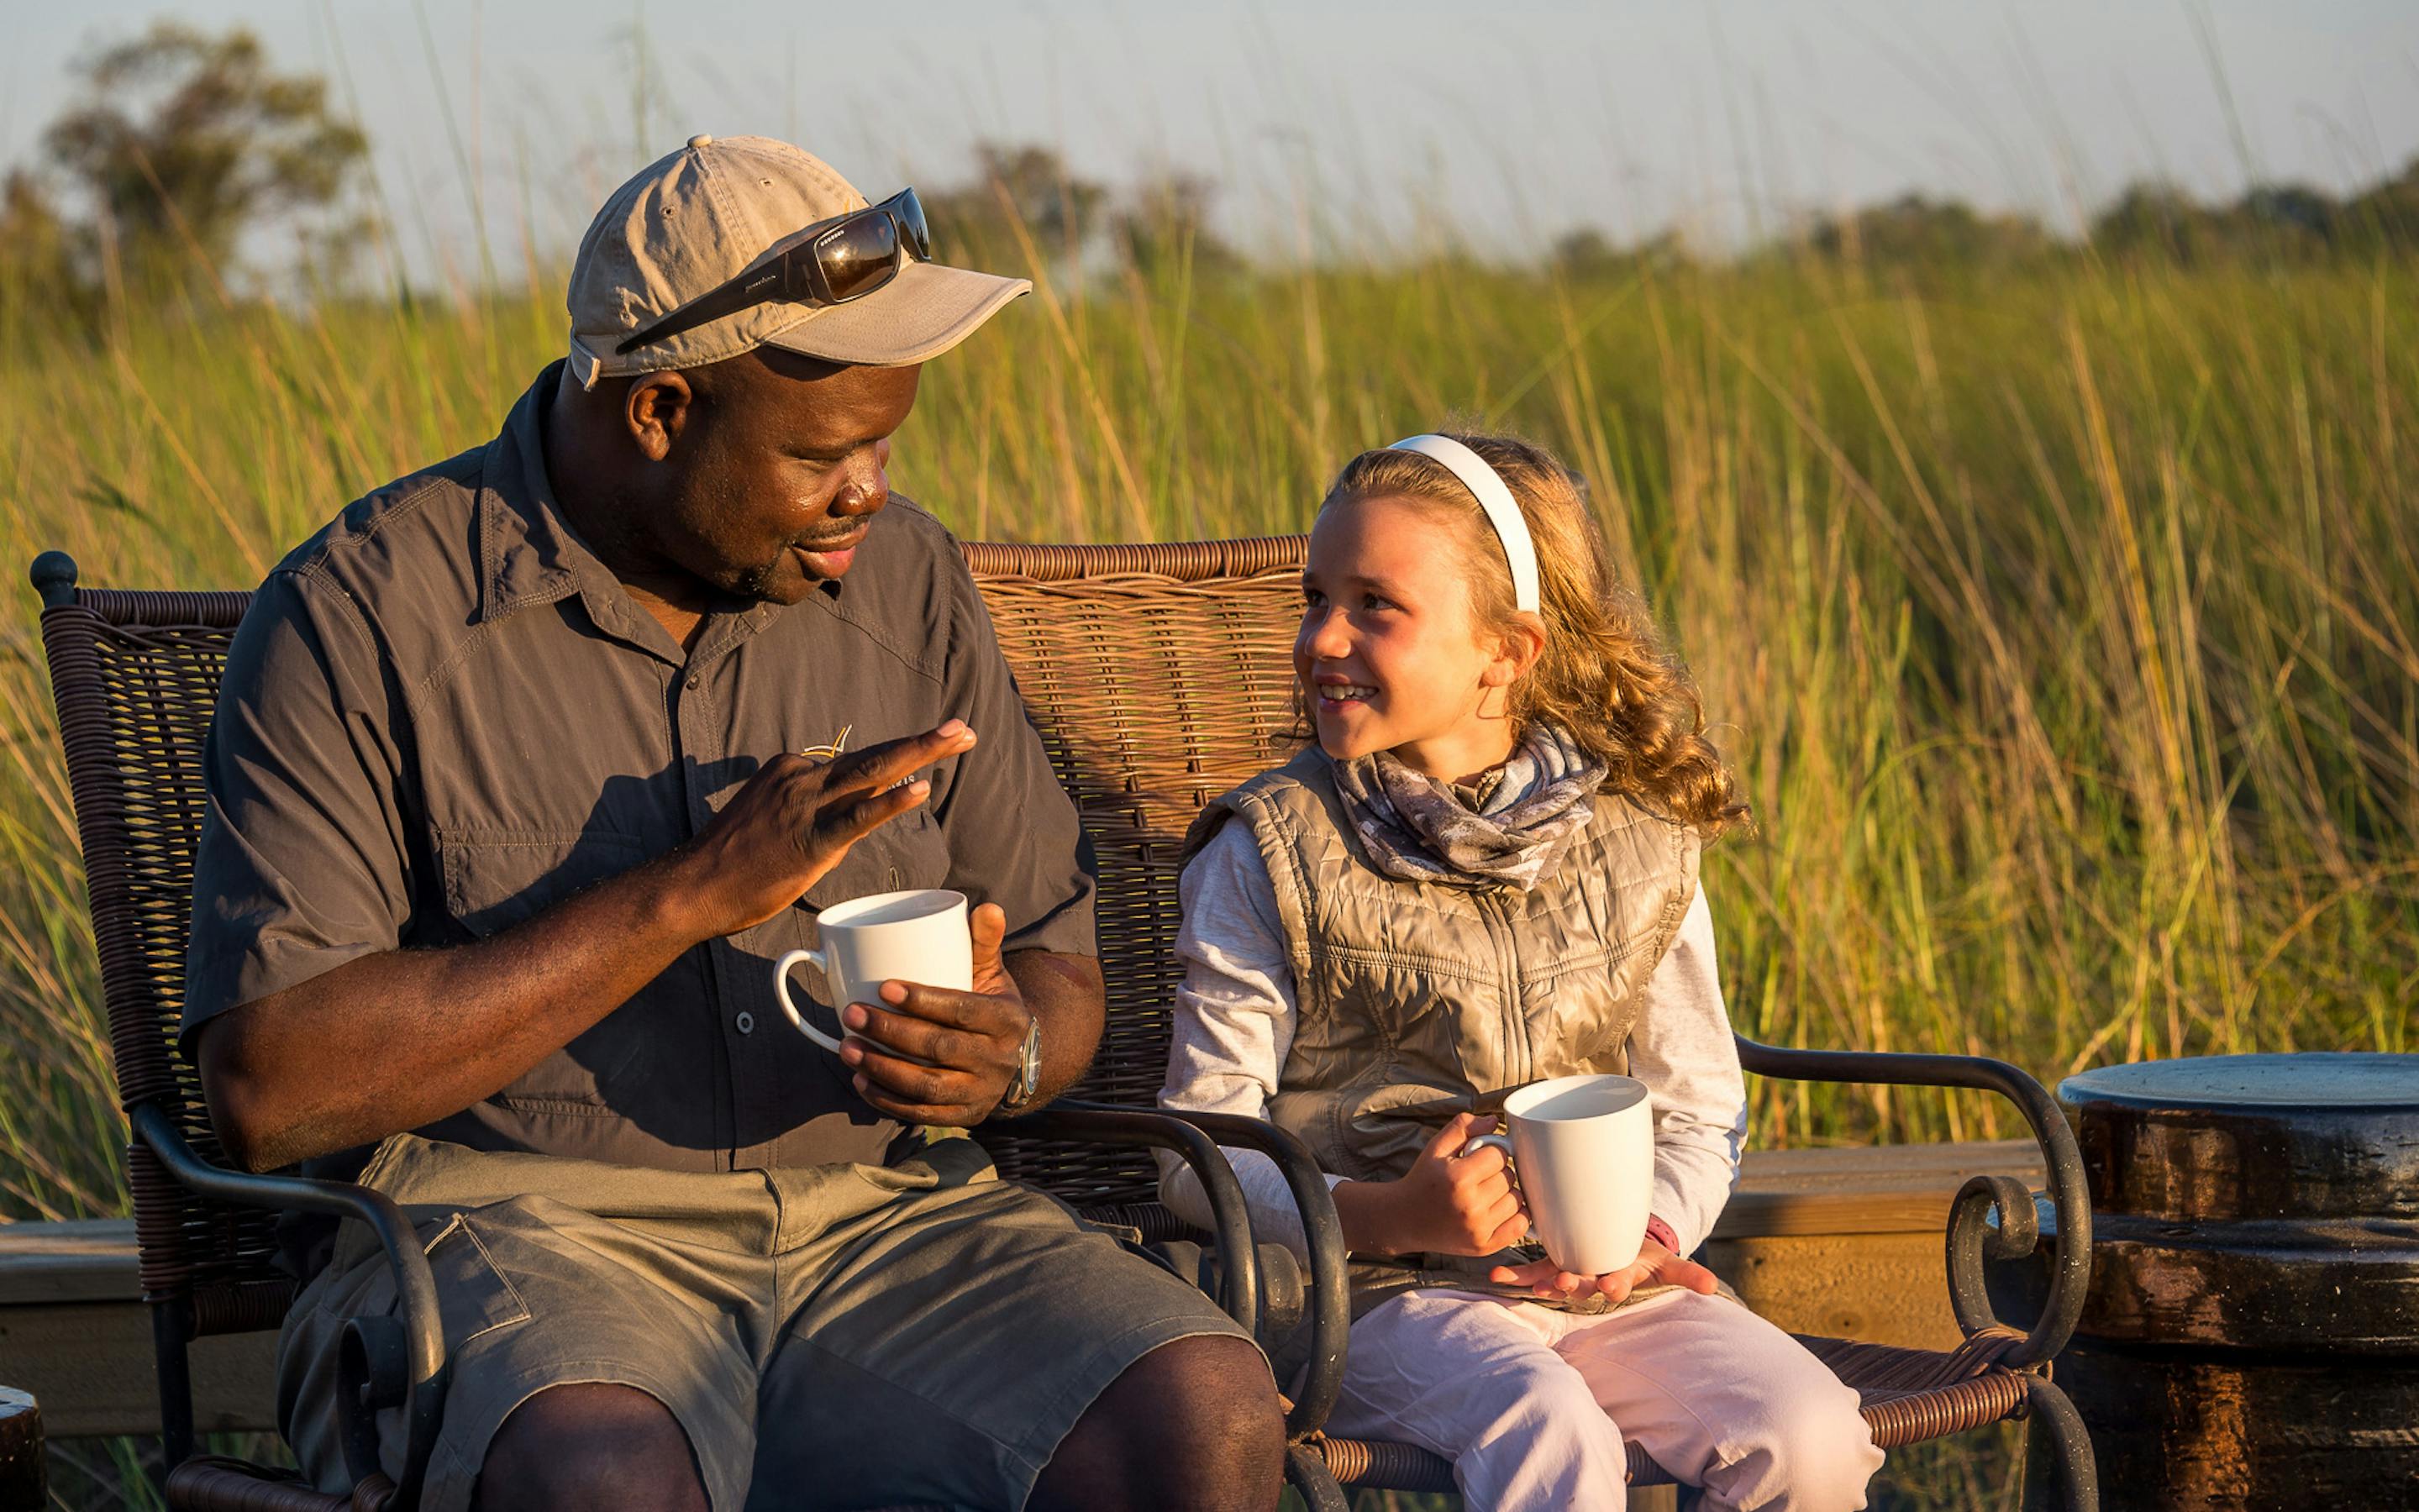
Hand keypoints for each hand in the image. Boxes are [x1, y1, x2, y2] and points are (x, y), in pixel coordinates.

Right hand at [668, 721, 978, 938]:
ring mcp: (807, 807)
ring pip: (873, 773)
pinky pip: (858, 817)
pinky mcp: (811, 840)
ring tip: (958, 738)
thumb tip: (845, 826)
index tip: (935, 745)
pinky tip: (921, 787)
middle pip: (874, 756)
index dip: (900, 753)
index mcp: (794, 771)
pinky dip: (892, 801)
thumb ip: (810, 814)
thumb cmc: (732, 860)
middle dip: (923, 742)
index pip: (857, 761)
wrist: (695, 885)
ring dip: (920, 754)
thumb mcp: (770, 818)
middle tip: (962, 728)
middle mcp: (803, 779)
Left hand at [837, 901, 1032, 1126]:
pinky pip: (922, 1115)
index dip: (923, 1000)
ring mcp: (981, 1092)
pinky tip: (861, 1081)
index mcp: (1006, 1020)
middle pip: (939, 1048)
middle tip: (852, 1014)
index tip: (884, 987)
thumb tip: (985, 907)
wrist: (1018, 1061)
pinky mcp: (965, 1116)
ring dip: (882, 1069)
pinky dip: (888, 1101)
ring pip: (928, 1086)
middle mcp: (997, 1060)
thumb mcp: (994, 975)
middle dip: (890, 1032)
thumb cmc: (992, 1008)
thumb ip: (984, 943)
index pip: (963, 1010)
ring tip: (847, 1049)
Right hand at [1335, 1113, 1531, 1257]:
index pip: (1499, 1154)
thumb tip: (1494, 1121)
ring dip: (1507, 1193)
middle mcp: (1470, 1206)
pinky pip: (1520, 1225)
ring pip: (1517, 1200)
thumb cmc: (1423, 1180)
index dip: (1491, 1152)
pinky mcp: (1484, 1246)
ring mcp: (1478, 1230)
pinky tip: (1498, 1208)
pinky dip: (1515, 1215)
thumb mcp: (1436, 1148)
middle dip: (1498, 1172)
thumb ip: (1463, 1127)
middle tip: (1480, 1176)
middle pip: (1510, 1177)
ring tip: (1486, 1192)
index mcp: (1457, 1178)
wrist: (1404, 1219)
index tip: (1478, 1158)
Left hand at [1488, 1233, 1720, 1303]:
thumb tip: (1712, 1287)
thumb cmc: (1641, 1255)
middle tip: (1566, 1282)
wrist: (1618, 1248)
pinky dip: (1513, 1274)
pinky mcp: (1551, 1264)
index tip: (1612, 1285)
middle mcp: (1592, 1278)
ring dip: (1540, 1281)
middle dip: (1574, 1284)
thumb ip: (1687, 1273)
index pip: (1619, 1283)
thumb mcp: (1665, 1263)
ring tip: (1522, 1280)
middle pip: (1582, 1283)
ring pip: (1555, 1280)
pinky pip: (1530, 1271)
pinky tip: (1495, 1275)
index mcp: (1619, 1277)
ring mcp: (1570, 1273)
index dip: (1616, 1284)